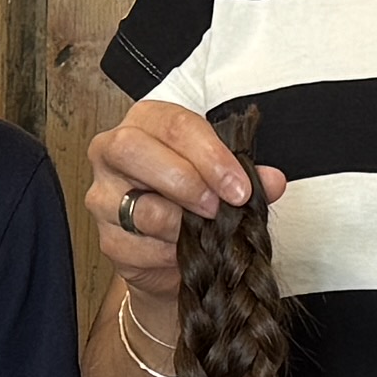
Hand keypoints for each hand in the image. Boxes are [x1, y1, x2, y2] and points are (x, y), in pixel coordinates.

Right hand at [85, 98, 279, 316]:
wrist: (174, 252)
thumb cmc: (194, 200)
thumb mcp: (224, 179)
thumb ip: (247, 176)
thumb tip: (273, 181)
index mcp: (145, 122)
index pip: (172, 125)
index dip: (210, 155)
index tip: (239, 186)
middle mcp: (112, 152)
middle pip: (132, 149)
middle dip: (184, 180)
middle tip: (218, 207)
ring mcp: (103, 196)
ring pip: (137, 206)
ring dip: (181, 224)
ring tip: (205, 232)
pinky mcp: (106, 238)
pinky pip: (137, 247)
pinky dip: (169, 253)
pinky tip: (184, 252)